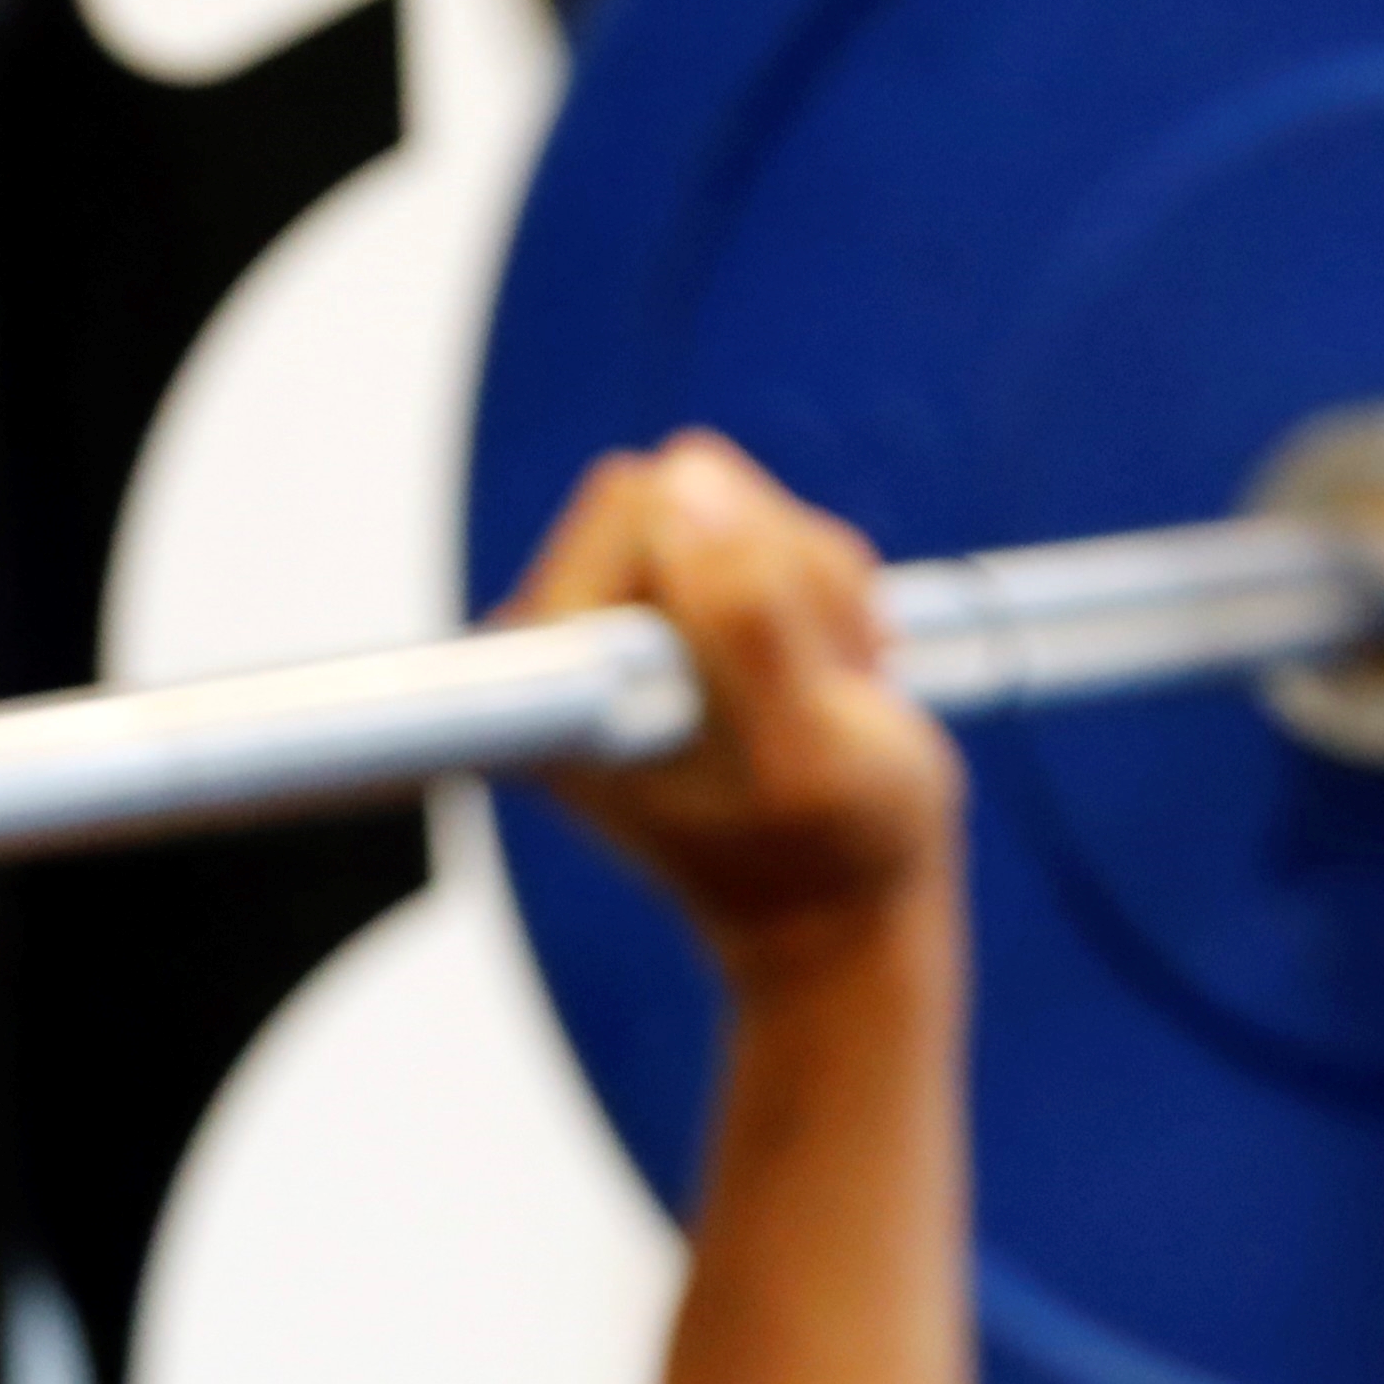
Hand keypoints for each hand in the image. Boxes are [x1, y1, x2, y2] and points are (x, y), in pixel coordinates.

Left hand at [507, 432, 961, 989]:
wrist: (832, 904)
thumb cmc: (833, 846)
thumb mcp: (811, 750)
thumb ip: (750, 618)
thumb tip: (686, 479)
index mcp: (552, 675)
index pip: (642, 506)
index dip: (744, 560)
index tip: (761, 682)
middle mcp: (550, 639)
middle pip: (686, 486)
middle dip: (784, 567)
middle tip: (815, 685)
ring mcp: (602, 620)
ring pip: (735, 504)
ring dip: (813, 586)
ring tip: (817, 693)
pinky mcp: (660, 607)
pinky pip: (762, 531)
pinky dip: (818, 590)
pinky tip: (819, 673)